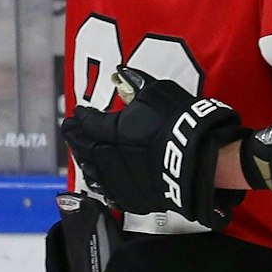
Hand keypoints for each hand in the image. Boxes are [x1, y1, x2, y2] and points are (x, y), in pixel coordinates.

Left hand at [59, 68, 246, 227]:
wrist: (201, 159)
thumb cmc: (180, 122)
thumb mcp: (158, 93)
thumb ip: (137, 83)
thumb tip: (122, 73)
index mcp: (112, 129)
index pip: (88, 122)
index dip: (81, 116)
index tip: (78, 112)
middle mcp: (109, 156)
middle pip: (84, 146)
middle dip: (76, 137)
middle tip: (70, 130)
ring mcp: (119, 179)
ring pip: (92, 171)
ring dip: (84, 160)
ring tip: (81, 154)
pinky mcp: (133, 197)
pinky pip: (109, 193)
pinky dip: (101, 184)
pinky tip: (99, 180)